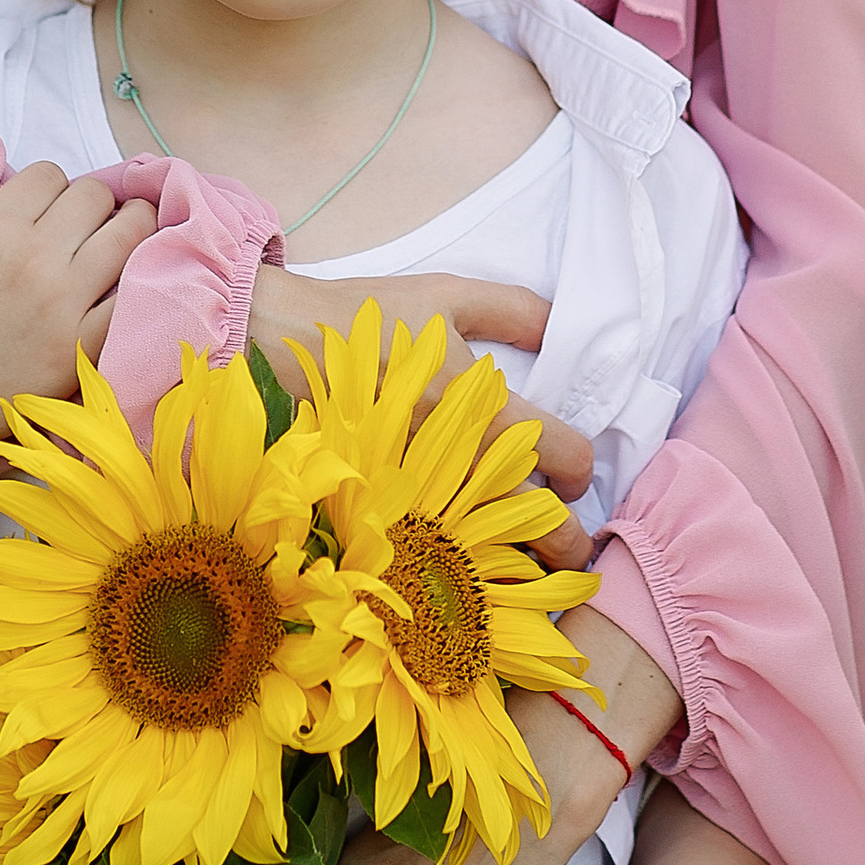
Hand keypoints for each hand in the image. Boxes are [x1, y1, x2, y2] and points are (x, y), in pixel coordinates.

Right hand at [0, 143, 156, 478]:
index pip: (50, 174)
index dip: (49, 183)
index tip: (44, 205)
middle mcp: (35, 260)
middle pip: (94, 197)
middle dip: (92, 200)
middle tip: (85, 220)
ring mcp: (66, 306)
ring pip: (129, 235)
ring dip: (133, 225)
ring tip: (125, 233)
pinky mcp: (85, 348)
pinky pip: (135, 296)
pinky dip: (143, 278)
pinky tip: (135, 278)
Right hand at [248, 262, 592, 563]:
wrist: (284, 345)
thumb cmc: (370, 321)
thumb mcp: (448, 294)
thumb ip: (514, 309)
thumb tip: (563, 328)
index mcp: (481, 409)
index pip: (563, 456)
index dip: (581, 472)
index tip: (576, 481)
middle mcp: (456, 461)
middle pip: (536, 524)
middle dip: (565, 545)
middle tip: (572, 552)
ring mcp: (418, 494)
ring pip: (489, 553)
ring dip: (518, 565)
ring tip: (533, 570)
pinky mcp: (381, 511)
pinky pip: (434, 552)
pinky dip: (459, 566)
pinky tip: (467, 569)